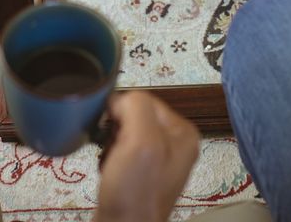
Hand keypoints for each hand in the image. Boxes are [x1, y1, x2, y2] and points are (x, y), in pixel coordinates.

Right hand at [95, 92, 198, 221]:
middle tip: (112, 149)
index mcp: (183, 131)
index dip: (122, 110)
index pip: (145, 99)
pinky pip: (120, 151)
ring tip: (109, 161)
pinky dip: (108, 157)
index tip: (111, 130)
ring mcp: (158, 160)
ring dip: (110, 143)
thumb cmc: (135, 191)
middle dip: (115, 129)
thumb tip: (118, 99)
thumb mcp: (142, 141)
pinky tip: (108, 169)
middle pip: (134, 115)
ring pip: (124, 132)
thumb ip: (136, 107)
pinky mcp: (141, 175)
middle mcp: (175, 144)